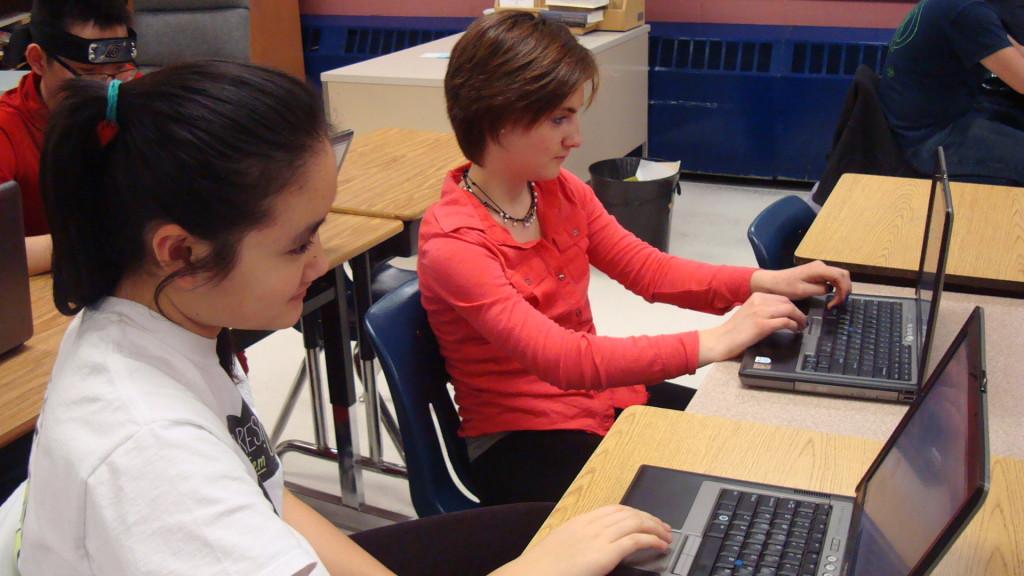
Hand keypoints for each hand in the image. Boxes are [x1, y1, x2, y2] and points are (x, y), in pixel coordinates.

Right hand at [493, 505, 672, 575]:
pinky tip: (660, 546)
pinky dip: (652, 540)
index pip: (614, 509)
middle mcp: (590, 525)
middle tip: (663, 527)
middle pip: (628, 512)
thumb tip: (594, 547)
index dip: (634, 512)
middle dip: (649, 518)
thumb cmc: (543, 568)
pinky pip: (635, 540)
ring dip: (655, 527)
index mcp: (579, 522)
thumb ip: (579, 542)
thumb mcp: (562, 546)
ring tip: (666, 535)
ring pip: (636, 522)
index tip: (645, 518)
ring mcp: (598, 538)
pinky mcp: (605, 554)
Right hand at [698, 292, 806, 364]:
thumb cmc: (734, 330)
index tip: (796, 313)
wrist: (722, 340)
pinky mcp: (762, 325)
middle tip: (802, 321)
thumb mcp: (749, 312)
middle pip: (787, 302)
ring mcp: (760, 312)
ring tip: (801, 326)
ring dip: (799, 318)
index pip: (781, 297)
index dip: (792, 306)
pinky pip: (785, 321)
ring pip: (789, 310)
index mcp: (755, 296)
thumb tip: (780, 313)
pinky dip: (793, 325)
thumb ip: (762, 309)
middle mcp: (758, 301)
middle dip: (798, 312)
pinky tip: (794, 330)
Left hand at [750, 260, 850, 308]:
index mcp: (818, 269)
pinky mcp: (817, 273)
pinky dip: (835, 288)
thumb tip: (831, 290)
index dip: (844, 290)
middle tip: (838, 304)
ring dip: (841, 290)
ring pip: (839, 277)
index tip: (838, 303)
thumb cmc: (784, 286)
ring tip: (834, 303)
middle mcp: (821, 266)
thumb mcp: (802, 290)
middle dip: (845, 290)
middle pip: (843, 275)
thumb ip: (820, 289)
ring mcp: (819, 269)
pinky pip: (832, 279)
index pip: (840, 276)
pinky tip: (830, 298)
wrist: (771, 282)